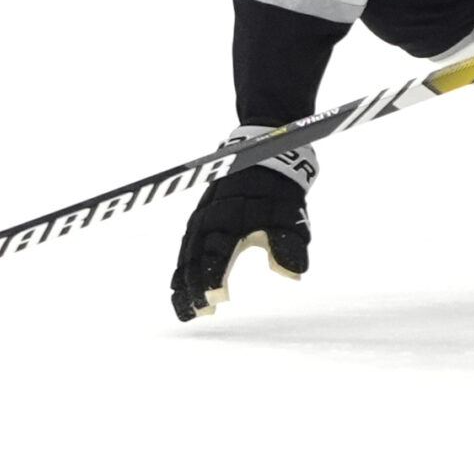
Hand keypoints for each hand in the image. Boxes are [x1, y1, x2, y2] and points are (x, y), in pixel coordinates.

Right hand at [169, 137, 313, 320]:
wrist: (264, 159)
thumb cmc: (279, 193)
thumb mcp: (290, 217)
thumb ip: (288, 246)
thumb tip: (293, 275)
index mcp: (229, 222)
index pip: (217, 256)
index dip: (214, 279)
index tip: (217, 302)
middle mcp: (208, 221)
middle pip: (195, 261)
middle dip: (194, 290)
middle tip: (199, 315)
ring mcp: (200, 220)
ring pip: (186, 257)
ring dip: (184, 284)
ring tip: (186, 310)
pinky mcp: (199, 220)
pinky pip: (185, 248)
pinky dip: (182, 270)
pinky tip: (180, 288)